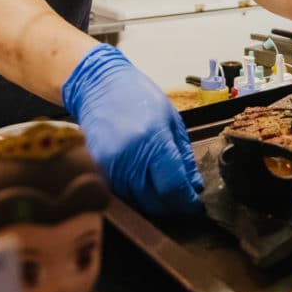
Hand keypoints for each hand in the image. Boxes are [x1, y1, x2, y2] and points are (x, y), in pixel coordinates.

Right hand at [63, 44, 203, 215]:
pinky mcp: (96, 168)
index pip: (172, 187)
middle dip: (172, 206)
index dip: (186, 202)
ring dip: (153, 203)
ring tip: (163, 190)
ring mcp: (109, 165)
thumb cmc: (138, 95)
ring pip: (136, 202)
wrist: (99, 85)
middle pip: (154, 201)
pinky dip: (134, 195)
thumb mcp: (171, 119)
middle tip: (182, 200)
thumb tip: (194, 186)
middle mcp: (129, 156)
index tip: (194, 205)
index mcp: (153, 140)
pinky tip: (143, 183)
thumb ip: (183, 156)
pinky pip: (120, 193)